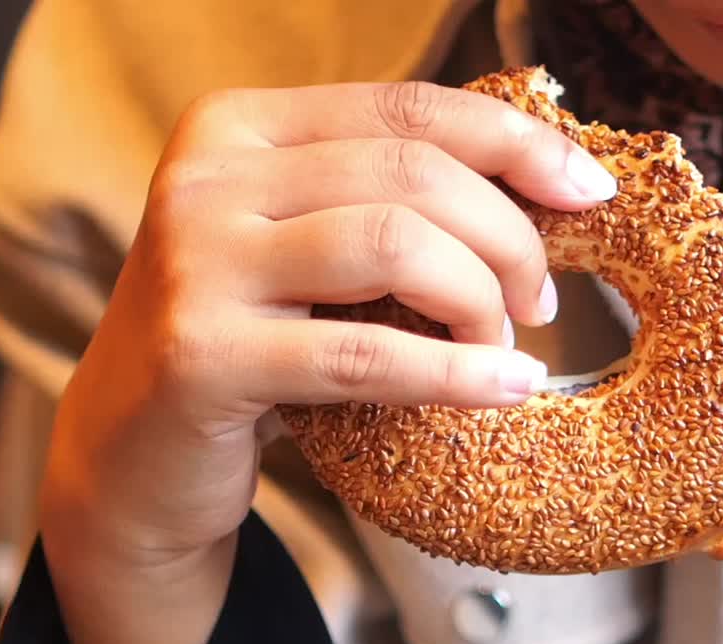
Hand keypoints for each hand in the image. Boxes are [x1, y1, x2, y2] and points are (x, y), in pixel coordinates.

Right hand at [37, 80, 616, 643]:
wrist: (132, 453)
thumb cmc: (249, 342)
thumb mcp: (306, 249)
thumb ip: (387, 201)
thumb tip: (545, 184)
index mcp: (237, 127)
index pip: (408, 109)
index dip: (516, 144)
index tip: (590, 192)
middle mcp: (205, 176)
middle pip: (411, 173)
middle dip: (508, 237)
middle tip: (540, 302)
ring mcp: (194, 261)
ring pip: (393, 244)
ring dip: (481, 298)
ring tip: (507, 345)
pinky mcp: (200, 355)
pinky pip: (362, 354)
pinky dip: (455, 373)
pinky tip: (511, 388)